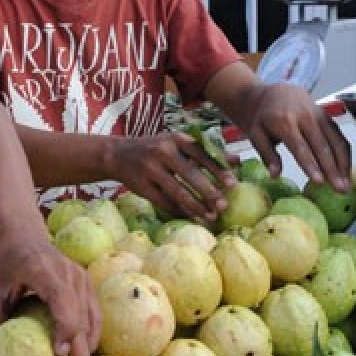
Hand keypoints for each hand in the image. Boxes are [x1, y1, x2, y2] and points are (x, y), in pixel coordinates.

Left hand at [0, 227, 100, 355]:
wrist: (21, 228)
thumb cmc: (3, 258)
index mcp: (43, 271)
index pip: (63, 303)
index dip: (64, 331)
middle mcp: (68, 273)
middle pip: (82, 319)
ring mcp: (80, 277)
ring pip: (92, 320)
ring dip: (87, 351)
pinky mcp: (85, 282)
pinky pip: (94, 314)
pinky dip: (90, 337)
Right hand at [110, 133, 238, 222]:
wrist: (118, 154)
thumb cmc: (156, 149)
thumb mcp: (178, 144)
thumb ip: (206, 151)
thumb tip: (237, 161)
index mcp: (175, 139)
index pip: (202, 155)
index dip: (218, 170)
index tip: (233, 184)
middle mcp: (162, 152)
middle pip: (190, 175)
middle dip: (209, 192)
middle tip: (224, 205)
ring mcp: (149, 169)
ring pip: (177, 192)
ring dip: (196, 206)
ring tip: (210, 217)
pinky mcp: (140, 186)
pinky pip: (164, 202)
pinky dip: (179, 211)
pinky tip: (192, 216)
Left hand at [246, 84, 350, 190]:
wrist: (275, 93)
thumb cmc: (264, 118)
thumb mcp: (256, 134)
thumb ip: (266, 154)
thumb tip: (275, 175)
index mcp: (284, 121)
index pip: (300, 146)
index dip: (311, 165)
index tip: (319, 182)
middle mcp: (305, 116)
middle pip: (322, 146)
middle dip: (333, 169)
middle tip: (340, 190)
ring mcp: (320, 115)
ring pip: (336, 141)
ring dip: (344, 164)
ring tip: (346, 185)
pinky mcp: (328, 117)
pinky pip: (340, 137)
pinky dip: (346, 155)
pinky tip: (347, 171)